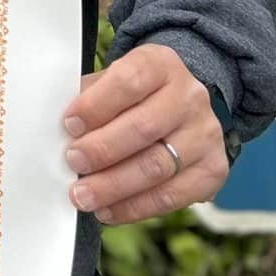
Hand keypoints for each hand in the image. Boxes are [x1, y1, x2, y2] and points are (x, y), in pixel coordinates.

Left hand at [62, 43, 228, 223]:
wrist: (181, 102)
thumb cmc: (133, 93)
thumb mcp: (111, 80)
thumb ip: (89, 99)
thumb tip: (61, 131)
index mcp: (160, 65)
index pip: (129, 82)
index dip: (96, 105)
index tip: (69, 124)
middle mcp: (190, 97)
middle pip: (143, 128)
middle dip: (102, 150)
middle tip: (73, 163)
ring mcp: (206, 134)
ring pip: (157, 167)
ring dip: (114, 186)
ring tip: (83, 195)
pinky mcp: (213, 170)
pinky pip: (172, 197)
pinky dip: (135, 207)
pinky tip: (109, 210)